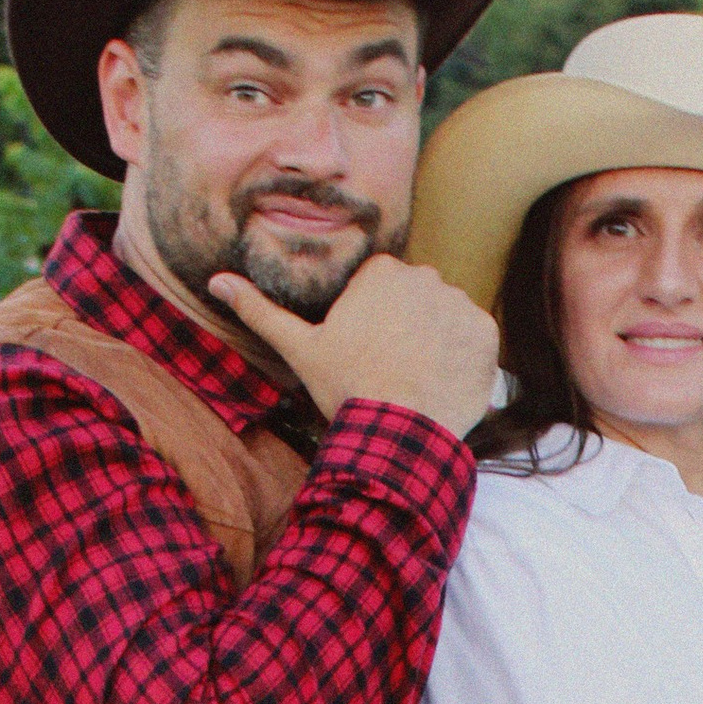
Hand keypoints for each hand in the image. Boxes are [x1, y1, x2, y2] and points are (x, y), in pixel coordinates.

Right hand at [211, 253, 499, 436]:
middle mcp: (424, 276)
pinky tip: (442, 384)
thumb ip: (260, 310)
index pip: (384, 293)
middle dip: (409, 332)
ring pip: (447, 322)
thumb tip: (216, 281)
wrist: (397, 431)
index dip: (376, 327)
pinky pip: (477, 342)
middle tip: (393, 372)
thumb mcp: (299, 348)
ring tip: (418, 381)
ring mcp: (459, 302)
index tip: (369, 355)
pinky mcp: (486, 332)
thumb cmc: (346, 388)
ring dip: (438, 346)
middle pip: (418, 304)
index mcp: (381, 272)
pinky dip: (465, 362)